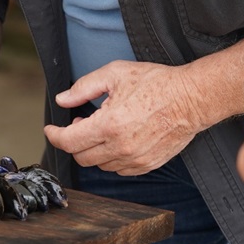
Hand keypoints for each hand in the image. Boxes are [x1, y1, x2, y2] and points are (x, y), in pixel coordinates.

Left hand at [43, 60, 200, 175]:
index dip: (54, 135)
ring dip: (93, 149)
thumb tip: (62, 99)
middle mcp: (120, 147)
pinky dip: (111, 158)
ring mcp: (134, 159)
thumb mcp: (115, 74)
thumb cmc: (157, 83)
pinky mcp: (147, 165)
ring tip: (102, 128)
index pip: (68, 141)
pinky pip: (119, 169)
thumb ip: (84, 88)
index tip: (51, 129)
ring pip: (99, 164)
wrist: (192, 98)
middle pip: (80, 156)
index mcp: (109, 124)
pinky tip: (117, 140)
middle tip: (81, 123)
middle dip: (74, 141)